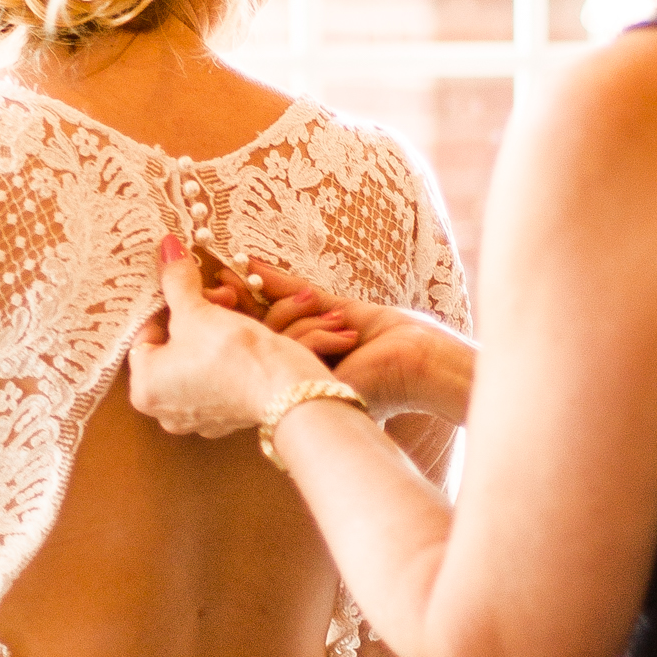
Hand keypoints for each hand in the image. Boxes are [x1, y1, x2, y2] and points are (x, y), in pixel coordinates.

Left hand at [128, 240, 314, 437]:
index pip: (144, 333)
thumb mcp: (197, 309)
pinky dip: (225, 357)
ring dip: (211, 331)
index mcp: (144, 387)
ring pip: (194, 360)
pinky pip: (216, 377)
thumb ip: (176, 280)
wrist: (287, 389)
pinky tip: (244, 340)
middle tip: (219, 297)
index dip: (168, 304)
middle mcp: (164, 410)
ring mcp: (196, 417)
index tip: (190, 288)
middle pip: (171, 347)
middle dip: (195, 315)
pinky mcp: (224, 417)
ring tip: (235, 311)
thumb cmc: (231, 354)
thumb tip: (166, 247)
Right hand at [252, 267, 463, 422]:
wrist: (426, 358)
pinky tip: (347, 337)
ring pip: (271, 343)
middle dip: (271, 305)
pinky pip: (291, 353)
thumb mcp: (334, 305)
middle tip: (298, 293)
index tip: (230, 274)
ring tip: (341, 321)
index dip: (240, 302)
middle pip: (255, 335)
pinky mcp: (310, 394)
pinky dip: (316, 335)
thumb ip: (291, 290)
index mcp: (298, 362)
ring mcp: (300, 389)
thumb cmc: (392, 335)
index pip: (256, 330)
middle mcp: (293, 378)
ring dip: (303, 320)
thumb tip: (249, 262)